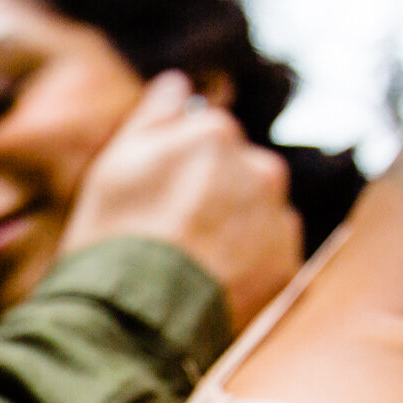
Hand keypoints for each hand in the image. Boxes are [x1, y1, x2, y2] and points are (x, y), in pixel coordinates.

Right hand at [59, 71, 302, 330]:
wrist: (137, 320)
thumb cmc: (114, 236)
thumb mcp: (115, 164)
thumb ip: (154, 115)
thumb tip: (179, 82)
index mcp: (215, 132)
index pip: (205, 141)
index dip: (176, 173)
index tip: (153, 204)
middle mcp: (259, 167)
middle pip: (237, 176)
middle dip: (212, 199)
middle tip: (170, 238)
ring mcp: (278, 219)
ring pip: (256, 216)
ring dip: (233, 233)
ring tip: (189, 269)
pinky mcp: (288, 268)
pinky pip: (269, 259)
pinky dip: (246, 269)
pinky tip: (210, 288)